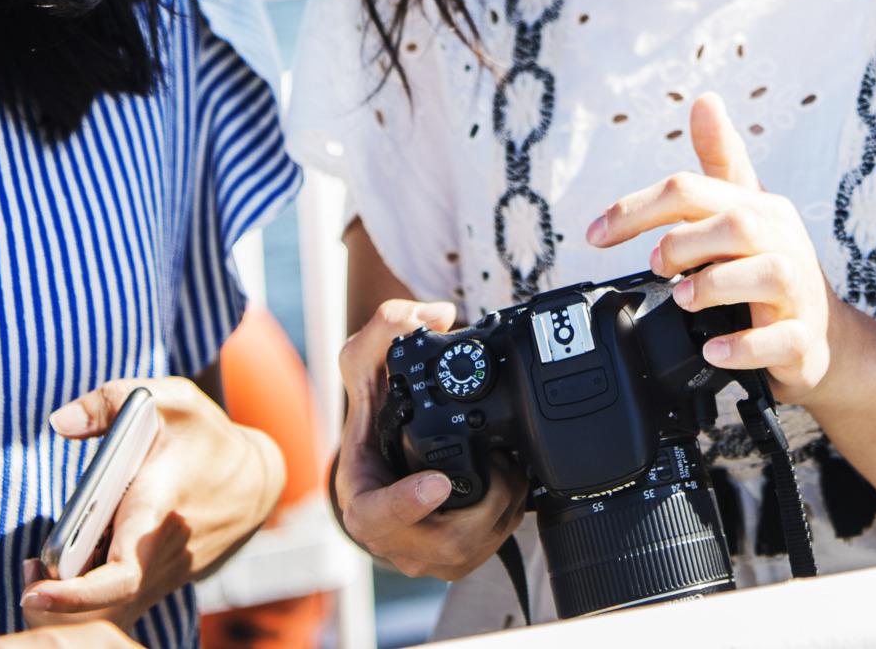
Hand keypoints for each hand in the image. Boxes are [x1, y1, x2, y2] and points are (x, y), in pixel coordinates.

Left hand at [20, 376, 282, 625]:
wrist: (255, 484)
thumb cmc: (207, 438)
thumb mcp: (172, 400)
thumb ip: (112, 400)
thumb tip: (59, 423)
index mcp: (158, 512)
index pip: (119, 573)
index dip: (75, 594)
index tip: (36, 589)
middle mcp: (161, 556)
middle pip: (104, 604)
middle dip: (58, 603)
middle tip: (28, 575)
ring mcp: (161, 577)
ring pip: (110, 608)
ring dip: (69, 600)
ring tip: (37, 570)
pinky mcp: (159, 583)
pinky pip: (120, 603)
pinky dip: (88, 599)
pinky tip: (66, 570)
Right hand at [333, 298, 526, 579]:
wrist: (389, 461)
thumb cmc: (374, 420)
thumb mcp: (364, 368)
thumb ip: (386, 330)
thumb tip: (437, 316)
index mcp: (362, 499)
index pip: (375, 517)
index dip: (406, 505)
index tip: (437, 483)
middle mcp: (392, 537)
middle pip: (442, 541)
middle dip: (485, 505)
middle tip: (505, 466)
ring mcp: (425, 555)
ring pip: (473, 550)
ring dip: (503, 510)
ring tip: (512, 470)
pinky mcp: (455, 559)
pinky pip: (489, 549)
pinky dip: (507, 518)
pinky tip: (511, 486)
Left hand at [587, 93, 840, 403]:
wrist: (823, 338)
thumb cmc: (772, 266)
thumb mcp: (745, 209)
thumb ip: (720, 160)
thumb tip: (704, 100)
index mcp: (759, 209)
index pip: (692, 189)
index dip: (636, 209)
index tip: (596, 235)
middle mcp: (782, 242)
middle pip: (736, 223)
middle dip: (684, 243)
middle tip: (654, 266)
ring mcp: (797, 291)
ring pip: (768, 274)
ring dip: (714, 285)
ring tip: (683, 299)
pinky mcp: (802, 338)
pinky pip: (780, 339)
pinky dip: (742, 345)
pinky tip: (713, 350)